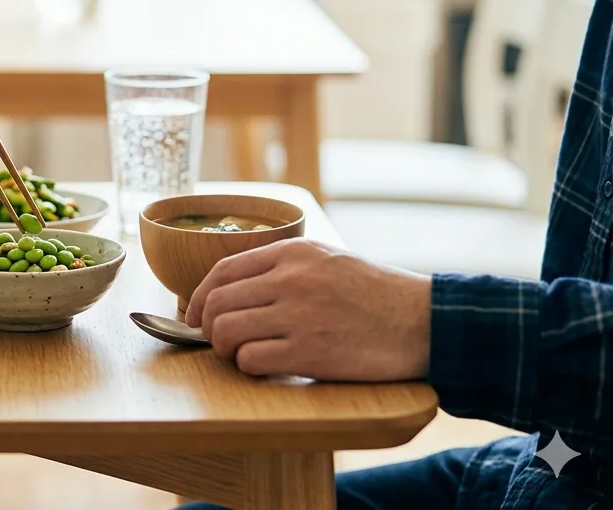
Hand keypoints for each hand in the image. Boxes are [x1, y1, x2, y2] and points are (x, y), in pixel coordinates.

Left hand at [183, 239, 431, 381]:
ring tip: (242, 355)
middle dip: (207, 327)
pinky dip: (249, 367)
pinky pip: (251, 360)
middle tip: (218, 342)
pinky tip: (266, 367)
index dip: (197, 297)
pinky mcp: (310, 352)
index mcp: (293, 252)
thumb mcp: (328, 259)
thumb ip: (283, 266)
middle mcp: (291, 279)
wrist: (425, 322)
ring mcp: (299, 315)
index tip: (195, 316)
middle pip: (216, 302)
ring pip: (225, 331)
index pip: (221, 271)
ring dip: (225, 349)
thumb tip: (231, 289)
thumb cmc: (376, 294)